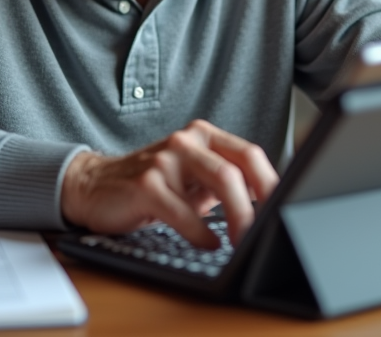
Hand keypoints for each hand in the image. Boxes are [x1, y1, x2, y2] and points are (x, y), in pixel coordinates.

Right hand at [61, 120, 279, 248]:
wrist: (93, 185)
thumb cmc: (152, 185)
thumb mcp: (193, 181)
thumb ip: (227, 185)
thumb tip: (270, 208)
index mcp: (204, 136)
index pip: (249, 154)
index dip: (272, 182)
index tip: (286, 209)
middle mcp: (187, 141)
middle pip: (237, 168)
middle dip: (258, 204)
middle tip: (268, 231)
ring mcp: (166, 160)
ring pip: (218, 182)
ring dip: (238, 217)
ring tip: (243, 241)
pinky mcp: (145, 183)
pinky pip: (183, 210)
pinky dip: (201, 231)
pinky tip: (210, 244)